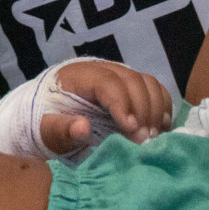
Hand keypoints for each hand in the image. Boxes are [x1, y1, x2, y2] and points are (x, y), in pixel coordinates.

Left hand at [38, 61, 172, 154]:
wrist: (48, 115)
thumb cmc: (47, 123)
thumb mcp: (47, 130)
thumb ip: (61, 129)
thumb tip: (83, 127)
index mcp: (77, 76)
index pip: (106, 82)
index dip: (122, 103)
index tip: (131, 129)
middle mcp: (101, 70)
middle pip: (131, 80)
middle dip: (142, 110)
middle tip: (143, 139)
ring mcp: (118, 76)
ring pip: (146, 82)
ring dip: (155, 109)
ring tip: (152, 136)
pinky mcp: (130, 87)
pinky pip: (154, 88)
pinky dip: (162, 106)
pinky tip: (160, 127)